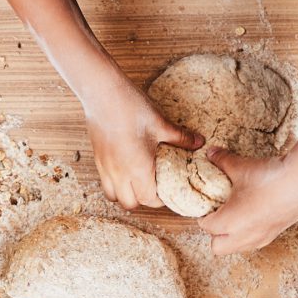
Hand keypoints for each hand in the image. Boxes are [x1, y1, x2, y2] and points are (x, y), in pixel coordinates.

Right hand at [85, 81, 203, 209]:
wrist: (103, 93)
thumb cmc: (132, 108)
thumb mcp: (160, 124)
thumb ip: (180, 138)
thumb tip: (199, 142)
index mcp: (138, 169)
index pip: (149, 199)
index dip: (160, 199)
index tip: (167, 190)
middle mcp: (119, 174)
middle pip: (130, 203)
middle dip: (142, 200)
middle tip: (153, 187)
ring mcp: (106, 168)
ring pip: (114, 196)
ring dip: (125, 194)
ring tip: (135, 182)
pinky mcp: (97, 160)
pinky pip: (105, 182)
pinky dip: (115, 183)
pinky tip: (124, 169)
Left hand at [198, 148, 297, 254]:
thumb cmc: (268, 176)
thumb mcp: (240, 167)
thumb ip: (222, 160)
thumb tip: (210, 152)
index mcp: (228, 223)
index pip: (206, 226)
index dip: (203, 216)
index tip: (206, 207)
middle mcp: (242, 236)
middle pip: (217, 247)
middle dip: (214, 234)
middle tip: (218, 216)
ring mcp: (260, 237)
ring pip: (237, 248)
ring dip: (232, 238)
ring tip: (235, 219)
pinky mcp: (275, 234)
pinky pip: (255, 243)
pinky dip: (250, 235)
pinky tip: (255, 218)